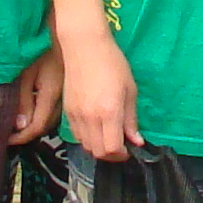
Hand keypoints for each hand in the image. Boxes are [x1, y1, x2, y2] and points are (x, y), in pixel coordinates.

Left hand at [9, 45, 63, 145]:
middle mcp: (62, 99)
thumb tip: (20, 126)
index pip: (37, 126)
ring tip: (19, 125)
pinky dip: (42, 116)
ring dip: (36, 126)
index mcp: (51, 95)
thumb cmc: (40, 48)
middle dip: (28, 134)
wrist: (66, 33)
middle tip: (9, 134)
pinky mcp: (67, 90)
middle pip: (46, 126)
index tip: (6, 139)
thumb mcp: (26, 73)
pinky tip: (33, 111)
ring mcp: (66, 95)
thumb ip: (23, 100)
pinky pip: (55, 110)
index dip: (21, 137)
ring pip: (52, 120)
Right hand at [62, 28, 142, 160]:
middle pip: (98, 152)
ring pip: (85, 146)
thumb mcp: (130, 90)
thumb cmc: (113, 64)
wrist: (84, 47)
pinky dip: (87, 138)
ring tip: (108, 137)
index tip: (129, 150)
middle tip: (120, 146)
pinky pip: (76, 135)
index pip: (112, 148)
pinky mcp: (67, 111)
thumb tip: (136, 141)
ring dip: (98, 147)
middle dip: (111, 155)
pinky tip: (96, 128)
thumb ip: (131, 119)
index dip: (121, 155)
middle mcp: (90, 118)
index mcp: (109, 112)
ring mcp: (76, 116)